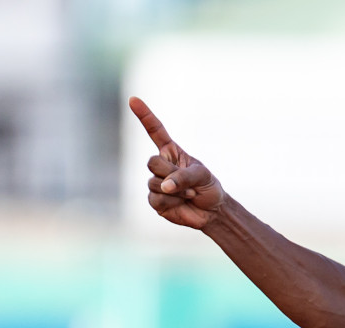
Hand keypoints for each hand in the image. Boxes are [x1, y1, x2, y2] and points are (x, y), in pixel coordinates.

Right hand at [130, 96, 226, 229]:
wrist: (212, 212)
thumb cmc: (208, 188)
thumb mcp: (202, 175)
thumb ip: (183, 176)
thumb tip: (163, 186)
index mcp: (171, 152)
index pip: (155, 131)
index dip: (144, 115)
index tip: (133, 99)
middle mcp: (161, 165)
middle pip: (152, 162)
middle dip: (170, 173)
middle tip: (188, 183)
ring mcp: (155, 182)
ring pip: (153, 182)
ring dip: (175, 190)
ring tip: (189, 194)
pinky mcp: (155, 200)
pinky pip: (157, 198)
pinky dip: (173, 201)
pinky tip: (182, 203)